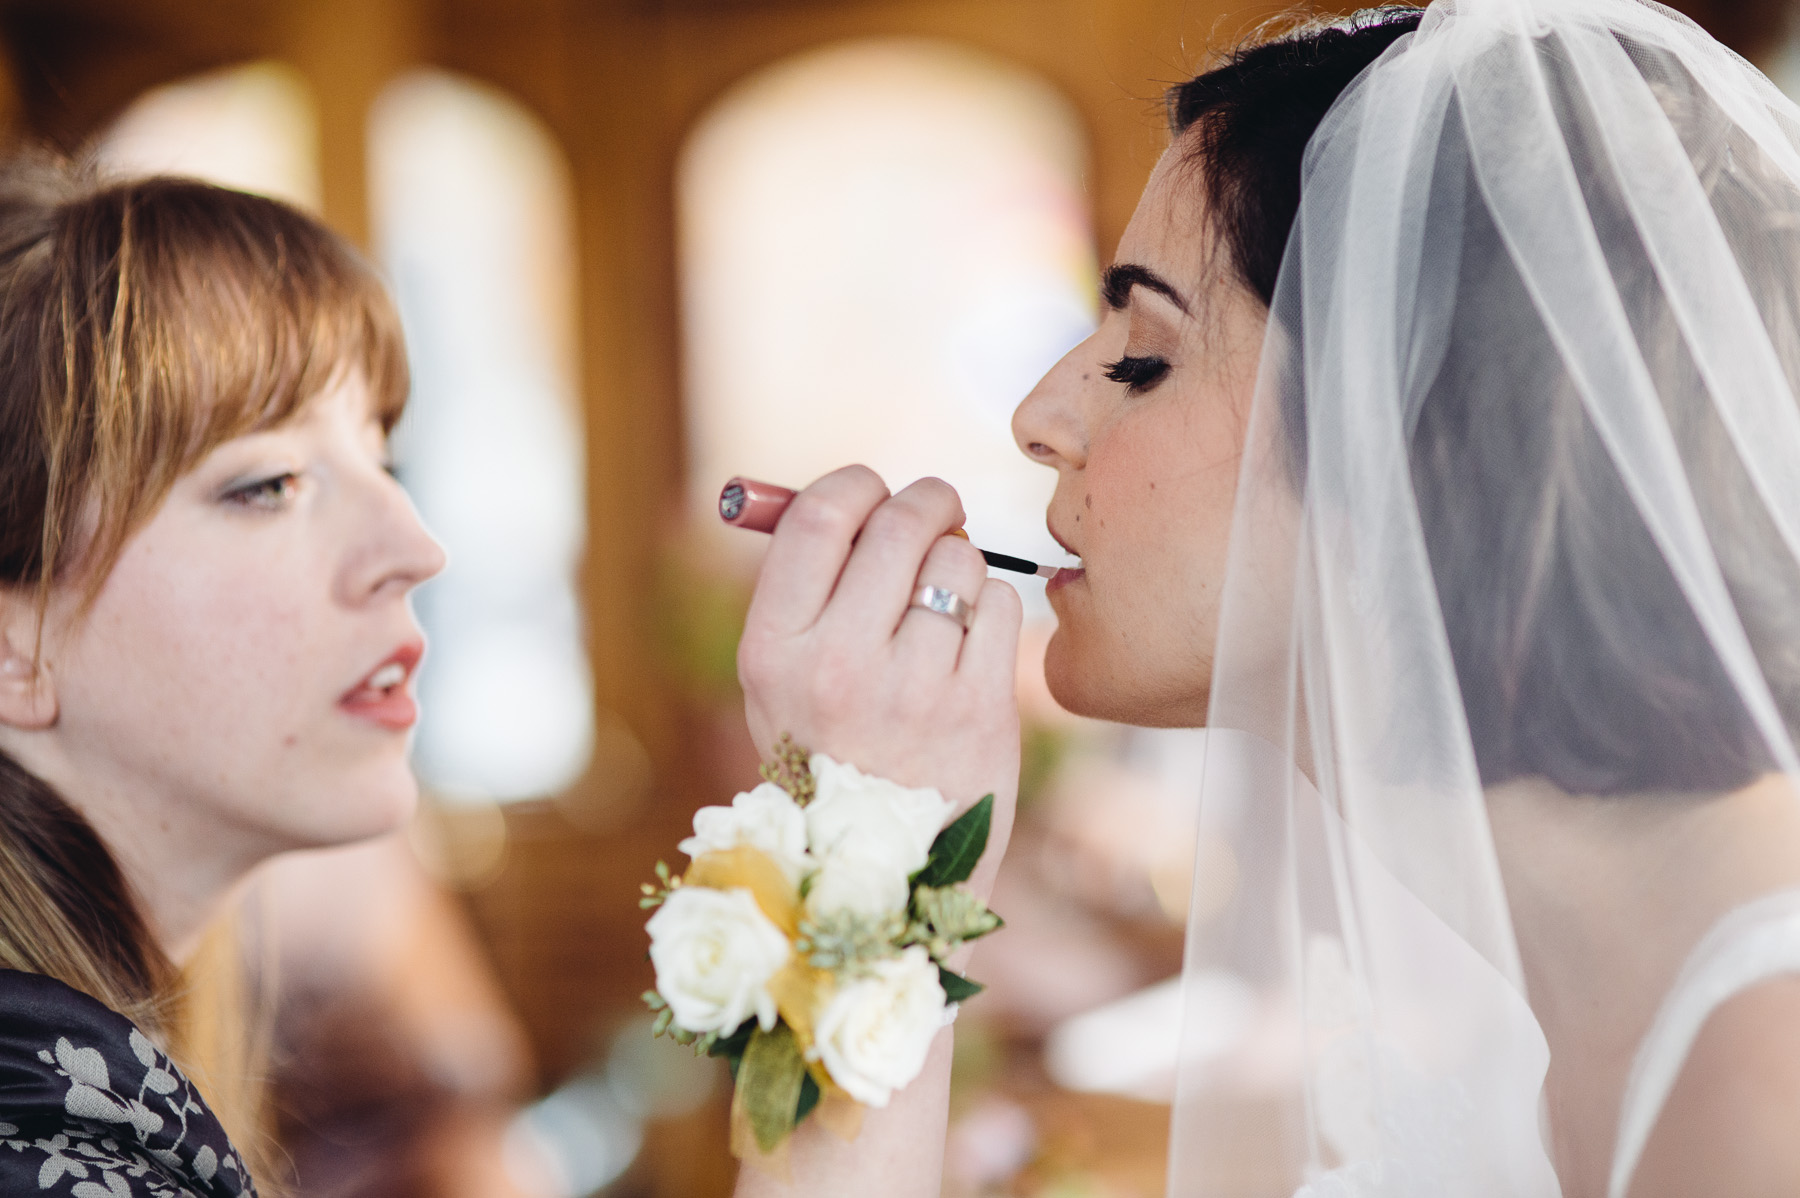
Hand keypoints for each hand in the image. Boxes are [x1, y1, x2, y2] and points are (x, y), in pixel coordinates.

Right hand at [737, 466, 1021, 897]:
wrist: (884, 876)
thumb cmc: (832, 759)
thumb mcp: (778, 685)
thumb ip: (804, 587)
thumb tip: (852, 492)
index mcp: (773, 650)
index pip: (820, 516)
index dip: (857, 483)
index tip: (873, 490)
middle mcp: (839, 666)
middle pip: (898, 524)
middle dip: (927, 504)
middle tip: (936, 513)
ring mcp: (914, 689)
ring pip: (958, 561)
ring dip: (960, 565)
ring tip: (943, 610)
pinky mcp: (980, 710)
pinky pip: (1002, 605)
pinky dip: (993, 612)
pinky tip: (970, 649)